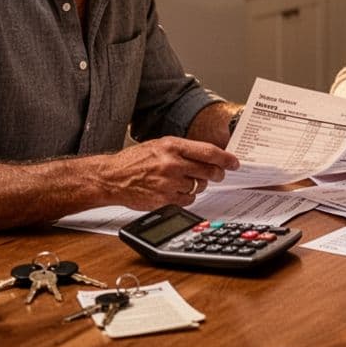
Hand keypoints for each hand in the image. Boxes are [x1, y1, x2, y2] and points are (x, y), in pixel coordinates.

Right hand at [107, 136, 240, 207]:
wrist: (111, 177)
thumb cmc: (134, 161)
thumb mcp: (158, 146)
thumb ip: (182, 150)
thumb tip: (208, 156)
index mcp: (171, 146)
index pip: (207, 151)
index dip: (225, 158)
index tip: (234, 162)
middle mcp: (171, 163)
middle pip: (208, 170)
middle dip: (217, 174)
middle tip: (218, 174)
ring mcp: (168, 182)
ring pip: (198, 187)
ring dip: (197, 186)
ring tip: (183, 181)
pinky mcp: (164, 199)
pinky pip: (187, 200)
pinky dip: (186, 197)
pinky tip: (175, 191)